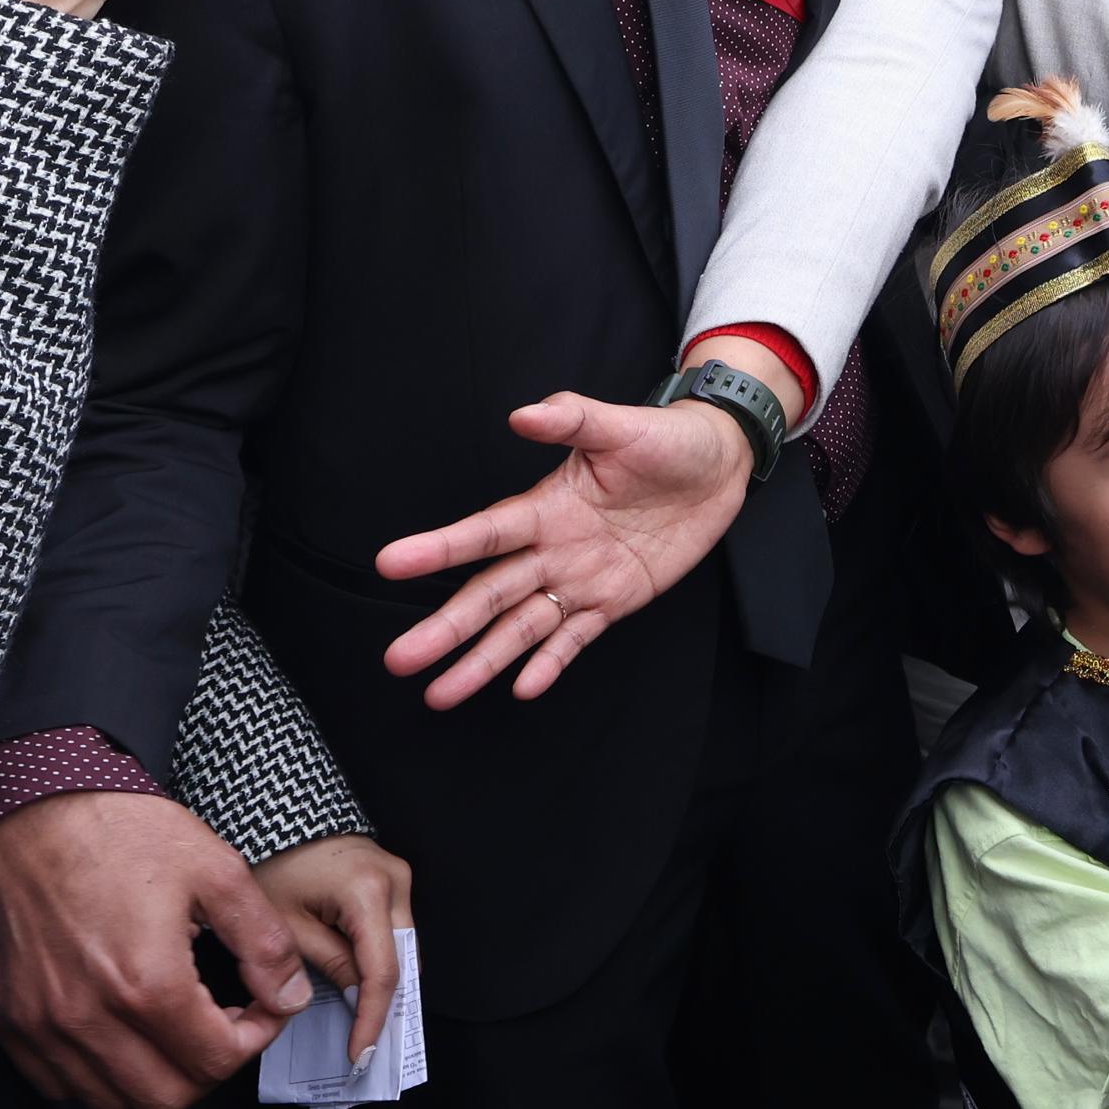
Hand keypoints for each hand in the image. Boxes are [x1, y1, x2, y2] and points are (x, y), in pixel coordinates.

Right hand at [0, 789, 315, 1108]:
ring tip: (169, 1025)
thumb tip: (288, 998)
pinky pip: (54, 1082)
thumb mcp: (216, 870)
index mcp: (145, 983)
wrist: (30, 805)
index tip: (259, 1010)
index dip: (255, 1039)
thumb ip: (264, 944)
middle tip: (220, 1025)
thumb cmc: (117, 829)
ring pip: (110, 1100)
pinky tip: (117, 1027)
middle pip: (166, 1099)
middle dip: (207, 1068)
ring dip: (152, 1076)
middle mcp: (85, 1016)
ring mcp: (36, 1023)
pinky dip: (94, 1071)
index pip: (217, 1060)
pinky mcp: (3, 1017)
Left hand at [254, 832, 411, 1071]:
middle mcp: (395, 881)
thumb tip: (355, 998)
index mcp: (367, 891)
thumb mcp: (287, 925)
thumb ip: (327, 964)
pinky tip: (360, 986)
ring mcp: (398, 876)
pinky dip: (380, 960)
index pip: (383, 972)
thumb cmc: (271, 863)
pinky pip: (393, 930)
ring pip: (403, 947)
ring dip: (384, 984)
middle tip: (365, 1045)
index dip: (372, 1018)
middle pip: (403, 960)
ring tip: (361, 1023)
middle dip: (385, 1005)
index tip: (360, 1051)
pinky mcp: (390, 878)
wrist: (273, 815)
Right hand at [376, 393, 755, 705]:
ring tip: (440, 694)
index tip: (391, 563)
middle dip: (447, 627)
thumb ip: (571, 419)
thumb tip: (524, 414)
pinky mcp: (614, 601)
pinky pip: (575, 639)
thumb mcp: (621, 425)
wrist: (718, 466)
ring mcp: (580, 579)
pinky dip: (549, 663)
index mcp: (546, 505)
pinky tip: (520, 688)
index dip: (439, 549)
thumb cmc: (665, 439)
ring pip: (521, 627)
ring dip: (482, 660)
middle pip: (490, 594)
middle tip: (400, 658)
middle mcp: (552, 548)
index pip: (484, 533)